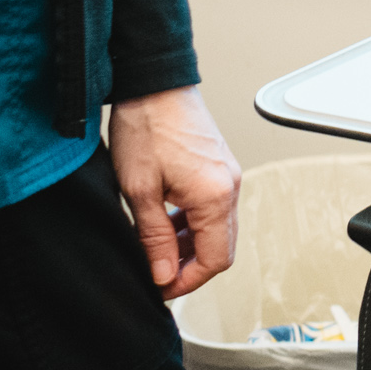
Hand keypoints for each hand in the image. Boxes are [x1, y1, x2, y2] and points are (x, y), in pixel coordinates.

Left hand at [108, 86, 240, 302]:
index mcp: (215, 195)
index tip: (161, 287)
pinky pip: (213, 207)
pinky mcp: (219, 167)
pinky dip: (192, 223)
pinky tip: (166, 222)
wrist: (154, 83)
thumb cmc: (146, 127)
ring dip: (190, 245)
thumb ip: (154, 238)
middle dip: (190, 266)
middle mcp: (230, 186)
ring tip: (156, 248)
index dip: (187, 281)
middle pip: (222, 247)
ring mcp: (228, 175)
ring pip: (217, 228)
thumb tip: (164, 275)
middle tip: (158, 273)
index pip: (215, 259)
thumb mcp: (140, 191)